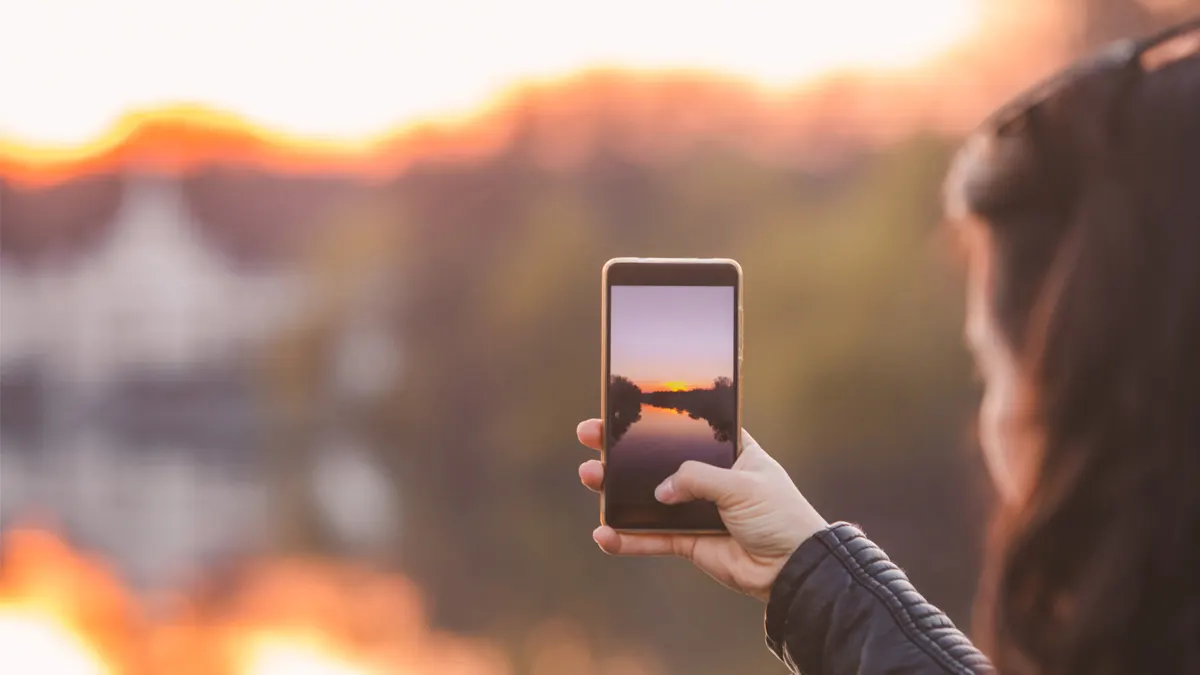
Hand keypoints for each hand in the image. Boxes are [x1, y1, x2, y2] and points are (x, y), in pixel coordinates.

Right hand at [576, 419, 828, 601]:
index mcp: (729, 451)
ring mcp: (695, 509)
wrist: (793, 568)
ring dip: (616, 491)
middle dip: (622, 450)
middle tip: (590, 435)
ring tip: (589, 477)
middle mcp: (708, 477)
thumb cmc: (780, 515)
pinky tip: (604, 535)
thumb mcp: (741, 485)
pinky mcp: (688, 541)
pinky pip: (652, 538)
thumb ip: (697, 479)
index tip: (622, 407)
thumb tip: (660, 490)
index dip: (655, 418)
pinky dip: (628, 538)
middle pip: (656, 460)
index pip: (686, 427)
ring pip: (647, 498)